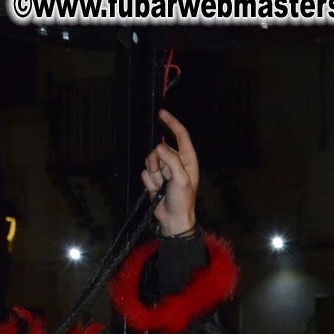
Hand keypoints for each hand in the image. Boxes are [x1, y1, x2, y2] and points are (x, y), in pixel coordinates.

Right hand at [142, 109, 199, 234]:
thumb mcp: (181, 179)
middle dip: (158, 162)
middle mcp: (176, 162)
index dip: (172, 123)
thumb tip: (159, 148)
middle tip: (164, 178)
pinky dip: (149, 181)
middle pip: (159, 149)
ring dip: (153, 173)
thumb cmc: (182, 201)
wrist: (173, 219)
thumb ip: (171, 160)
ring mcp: (165, 170)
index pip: (180, 135)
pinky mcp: (155, 178)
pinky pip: (145, 172)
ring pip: (150, 159)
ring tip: (161, 186)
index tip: (162, 113)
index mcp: (188, 160)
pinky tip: (157, 191)